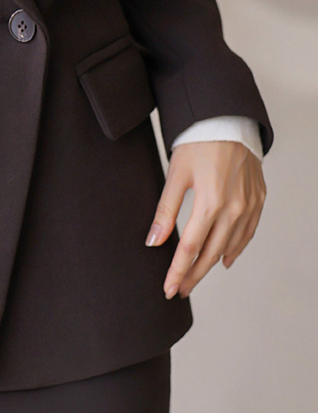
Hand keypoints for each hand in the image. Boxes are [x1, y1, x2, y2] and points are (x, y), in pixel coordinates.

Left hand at [145, 140, 266, 298]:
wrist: (229, 122)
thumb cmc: (199, 143)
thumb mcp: (176, 174)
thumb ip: (165, 211)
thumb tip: (153, 242)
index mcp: (210, 203)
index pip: (191, 249)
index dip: (178, 272)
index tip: (168, 289)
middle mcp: (234, 209)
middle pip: (211, 254)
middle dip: (193, 275)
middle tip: (179, 290)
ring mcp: (249, 206)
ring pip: (231, 247)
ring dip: (212, 265)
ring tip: (195, 276)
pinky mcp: (258, 200)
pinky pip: (248, 233)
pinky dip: (236, 249)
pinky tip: (225, 258)